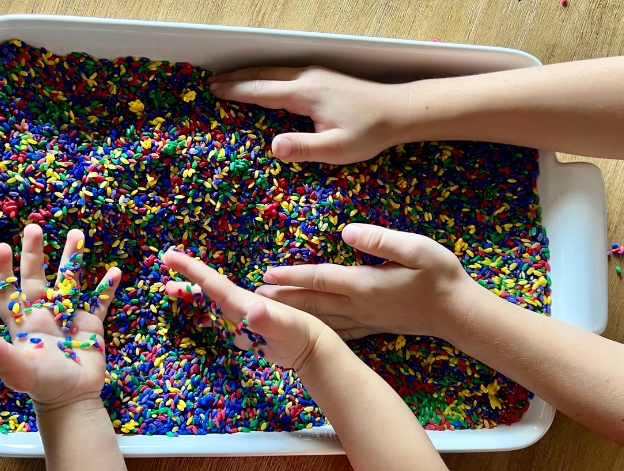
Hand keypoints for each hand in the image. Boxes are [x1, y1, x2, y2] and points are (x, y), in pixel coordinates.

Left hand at [0, 224, 120, 410]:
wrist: (73, 398)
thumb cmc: (42, 385)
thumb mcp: (18, 369)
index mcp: (23, 322)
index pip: (8, 291)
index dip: (3, 271)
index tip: (3, 248)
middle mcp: (45, 314)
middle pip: (37, 277)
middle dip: (35, 253)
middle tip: (34, 228)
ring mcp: (69, 317)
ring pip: (70, 281)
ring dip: (73, 259)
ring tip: (77, 234)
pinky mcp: (92, 325)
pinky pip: (99, 301)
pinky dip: (106, 287)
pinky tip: (114, 271)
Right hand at [161, 250, 328, 370]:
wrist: (310, 346)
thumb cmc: (298, 334)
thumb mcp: (283, 328)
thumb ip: (267, 319)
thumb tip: (253, 310)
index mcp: (241, 301)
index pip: (211, 282)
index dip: (190, 269)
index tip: (169, 255)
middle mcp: (239, 306)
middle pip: (207, 292)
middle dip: (186, 284)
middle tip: (163, 278)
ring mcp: (242, 318)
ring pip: (211, 306)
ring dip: (193, 300)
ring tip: (173, 293)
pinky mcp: (246, 332)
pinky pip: (221, 323)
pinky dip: (208, 319)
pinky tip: (200, 322)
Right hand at [208, 66, 408, 163]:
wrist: (398, 111)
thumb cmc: (369, 132)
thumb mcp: (336, 149)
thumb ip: (303, 147)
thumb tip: (272, 146)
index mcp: (305, 94)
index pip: (261, 90)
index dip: (235, 90)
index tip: (213, 90)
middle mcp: (307, 78)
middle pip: (262, 74)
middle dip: (235, 78)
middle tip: (211, 83)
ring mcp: (315, 75)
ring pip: (273, 71)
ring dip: (249, 75)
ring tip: (230, 80)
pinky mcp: (322, 78)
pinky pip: (284, 74)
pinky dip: (265, 77)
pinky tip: (263, 84)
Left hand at [255, 223, 478, 339]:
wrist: (458, 313)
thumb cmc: (440, 276)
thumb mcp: (417, 248)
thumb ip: (381, 240)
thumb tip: (347, 231)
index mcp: (364, 284)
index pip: (319, 279)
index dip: (291, 276)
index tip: (267, 274)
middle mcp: (358, 306)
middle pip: (312, 302)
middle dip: (281, 298)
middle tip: (252, 295)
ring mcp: (364, 320)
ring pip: (320, 319)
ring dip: (293, 314)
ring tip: (269, 311)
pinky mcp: (371, 327)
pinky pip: (336, 331)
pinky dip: (315, 330)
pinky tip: (305, 331)